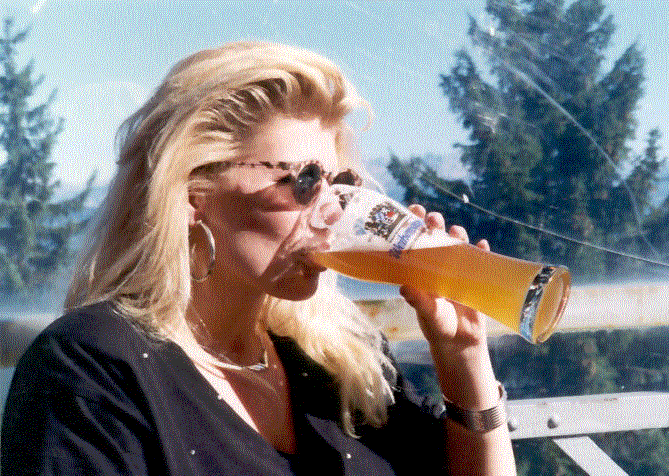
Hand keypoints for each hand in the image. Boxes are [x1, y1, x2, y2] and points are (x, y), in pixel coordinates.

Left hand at [400, 204, 490, 351]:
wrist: (460, 342)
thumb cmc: (437, 326)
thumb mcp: (427, 313)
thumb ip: (418, 301)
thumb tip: (405, 288)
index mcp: (420, 270)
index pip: (414, 241)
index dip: (413, 224)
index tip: (413, 210)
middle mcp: (436, 265)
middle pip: (435, 237)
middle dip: (434, 224)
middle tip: (433, 220)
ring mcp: (456, 269)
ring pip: (457, 244)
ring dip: (457, 235)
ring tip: (456, 232)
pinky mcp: (475, 277)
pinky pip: (481, 259)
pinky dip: (482, 251)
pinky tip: (482, 245)